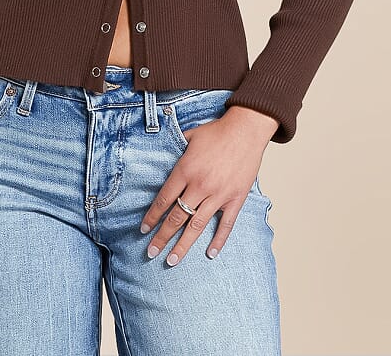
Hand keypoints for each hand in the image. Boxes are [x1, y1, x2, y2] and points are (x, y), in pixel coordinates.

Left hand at [139, 105, 277, 265]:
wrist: (246, 130)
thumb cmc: (217, 131)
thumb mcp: (189, 136)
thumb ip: (174, 148)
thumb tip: (161, 154)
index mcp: (185, 170)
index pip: (164, 199)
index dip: (153, 216)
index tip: (144, 229)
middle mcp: (200, 186)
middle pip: (177, 217)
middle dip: (162, 237)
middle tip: (151, 252)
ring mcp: (219, 195)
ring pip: (197, 226)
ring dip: (183, 245)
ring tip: (172, 260)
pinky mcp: (236, 198)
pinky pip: (226, 225)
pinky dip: (218, 241)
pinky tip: (210, 254)